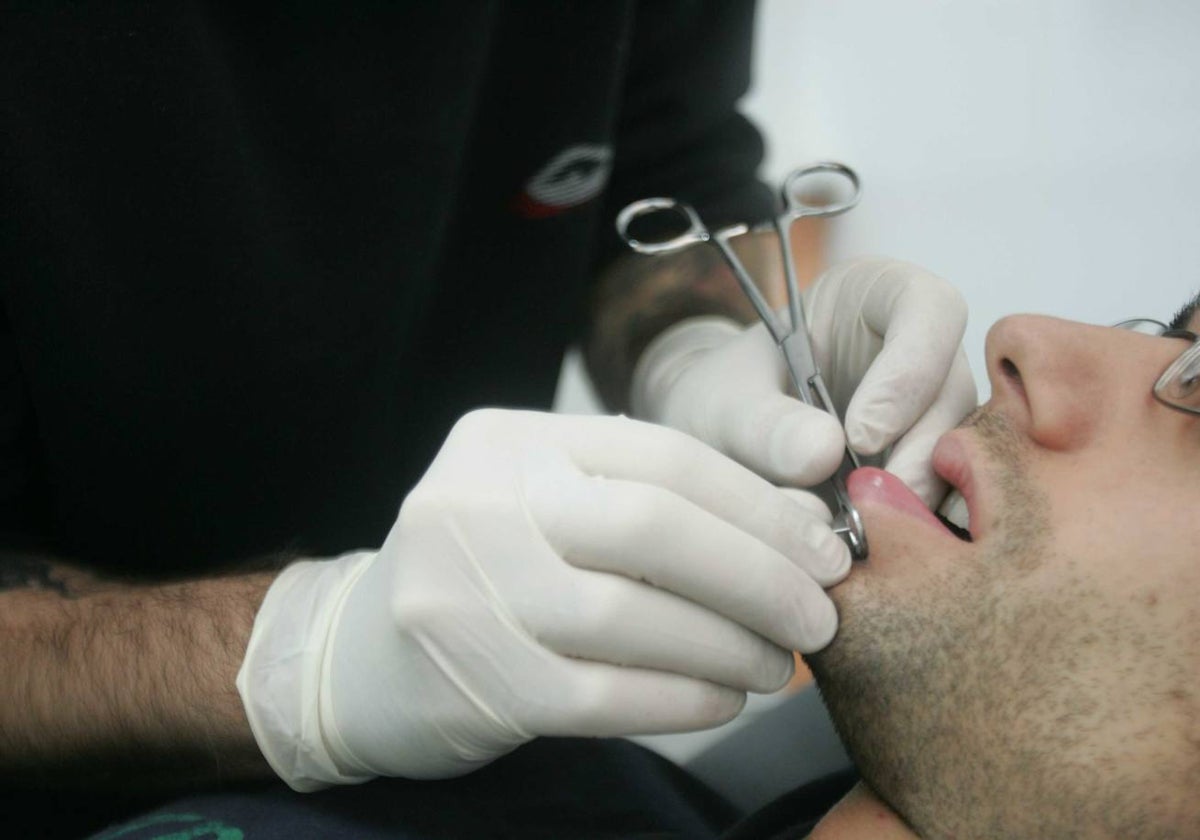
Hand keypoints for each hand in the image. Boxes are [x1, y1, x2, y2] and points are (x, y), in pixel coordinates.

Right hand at [237, 409, 848, 789]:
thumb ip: (650, 502)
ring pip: (634, 618)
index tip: (824, 548)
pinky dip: (684, 698)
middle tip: (820, 615)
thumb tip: (795, 525)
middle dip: (758, 574)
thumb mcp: (547, 506)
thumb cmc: (485, 571)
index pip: (659, 455)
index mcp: (505, 441)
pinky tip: (722, 699)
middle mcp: (477, 503)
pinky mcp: (476, 683)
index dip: (757, 505)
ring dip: (730, 646)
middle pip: (652, 528)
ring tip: (777, 663)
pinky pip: (608, 693)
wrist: (359, 658)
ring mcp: (467, 594)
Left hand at [631, 258, 976, 505]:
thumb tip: (826, 454)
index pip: (931, 309)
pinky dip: (918, 530)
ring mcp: (932, 412)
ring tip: (866, 539)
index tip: (861, 435)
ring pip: (962, 454)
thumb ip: (763, 424)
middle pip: (954, 394)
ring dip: (920, 502)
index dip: (909, 372)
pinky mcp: (930, 469)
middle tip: (871, 509)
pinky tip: (879, 555)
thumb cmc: (719, 403)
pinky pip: (949, 497)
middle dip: (920, 457)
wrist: (714, 448)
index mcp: (875, 297)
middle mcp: (920, 352)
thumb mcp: (722, 405)